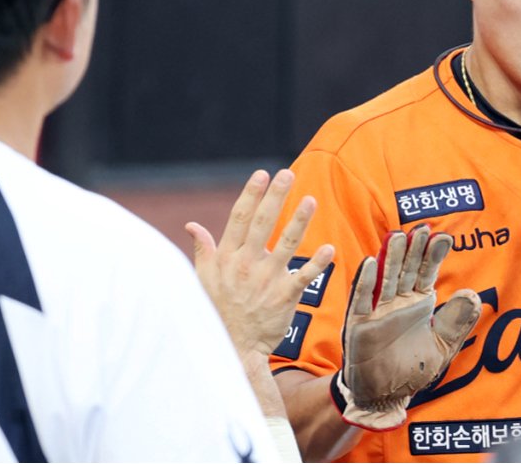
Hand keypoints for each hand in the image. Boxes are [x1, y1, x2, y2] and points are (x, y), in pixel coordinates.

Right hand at [185, 169, 333, 357]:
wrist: (233, 348)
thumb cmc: (217, 310)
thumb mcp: (202, 279)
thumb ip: (203, 249)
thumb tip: (192, 225)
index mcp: (227, 257)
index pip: (239, 218)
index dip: (251, 195)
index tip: (261, 174)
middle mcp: (246, 264)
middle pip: (263, 223)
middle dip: (275, 196)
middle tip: (287, 174)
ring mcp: (266, 280)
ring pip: (286, 244)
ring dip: (299, 221)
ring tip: (311, 200)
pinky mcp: (284, 297)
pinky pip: (303, 276)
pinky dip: (316, 263)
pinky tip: (328, 248)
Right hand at [335, 225, 481, 430]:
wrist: (384, 396)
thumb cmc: (413, 370)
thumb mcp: (442, 347)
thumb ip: (456, 322)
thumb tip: (472, 294)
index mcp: (419, 304)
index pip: (427, 273)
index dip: (434, 255)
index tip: (443, 237)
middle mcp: (398, 302)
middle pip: (406, 270)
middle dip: (413, 250)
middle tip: (420, 229)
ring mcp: (378, 311)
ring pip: (386, 278)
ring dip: (390, 258)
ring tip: (397, 236)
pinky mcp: (359, 323)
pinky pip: (362, 299)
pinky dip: (366, 281)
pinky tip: (370, 262)